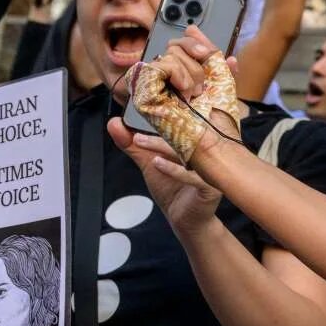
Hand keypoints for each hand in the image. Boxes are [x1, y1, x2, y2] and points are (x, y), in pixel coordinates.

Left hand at [108, 115, 225, 233]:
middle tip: (138, 121)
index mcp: (198, 142)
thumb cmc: (174, 189)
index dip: (166, 111)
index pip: (184, 120)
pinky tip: (156, 163)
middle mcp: (208, 153)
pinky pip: (193, 176)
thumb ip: (134, 145)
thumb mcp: (149, 163)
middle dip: (161, 125)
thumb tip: (114, 123)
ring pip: (187, 151)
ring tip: (139, 141)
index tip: (144, 106)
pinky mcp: (210, 187)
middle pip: (186, 132)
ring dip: (161, 145)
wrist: (186, 219)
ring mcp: (211, 170)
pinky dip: (172, 169)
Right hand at [127, 26, 244, 167]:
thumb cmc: (220, 117)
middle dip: (197, 62)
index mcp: (178, 77)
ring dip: (190, 73)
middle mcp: (163, 82)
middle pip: (175, 46)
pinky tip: (184, 93)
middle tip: (202, 86)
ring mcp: (152, 89)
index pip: (179, 45)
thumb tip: (192, 28)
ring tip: (193, 94)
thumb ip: (207, 51)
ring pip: (169, 54)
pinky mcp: (144, 97)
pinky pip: (157, 65)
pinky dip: (177, 75)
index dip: (195, 44)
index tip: (208, 55)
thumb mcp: (218, 76)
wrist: (219, 142)